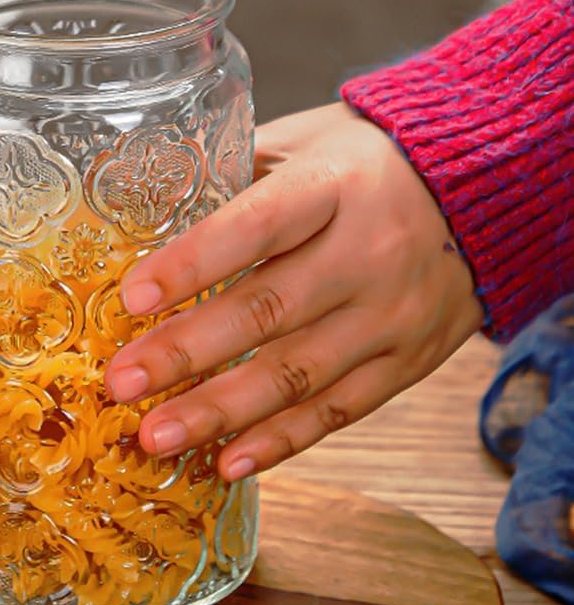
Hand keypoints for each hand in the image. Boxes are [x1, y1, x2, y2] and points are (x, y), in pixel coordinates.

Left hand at [104, 102, 483, 480]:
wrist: (483, 192)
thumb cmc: (368, 160)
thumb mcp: (303, 142)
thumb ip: (233, 173)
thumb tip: (145, 209)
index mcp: (333, 187)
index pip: (255, 226)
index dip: (193, 263)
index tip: (132, 297)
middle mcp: (368, 254)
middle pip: (268, 311)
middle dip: (186, 352)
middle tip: (121, 383)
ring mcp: (392, 315)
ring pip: (297, 374)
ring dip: (220, 412)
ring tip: (155, 436)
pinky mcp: (409, 360)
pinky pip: (341, 410)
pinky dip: (282, 440)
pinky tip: (226, 462)